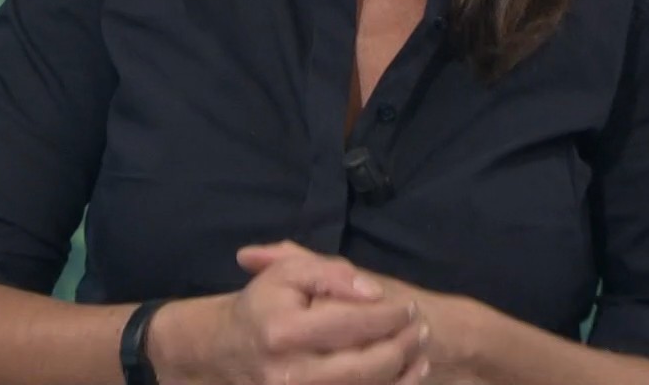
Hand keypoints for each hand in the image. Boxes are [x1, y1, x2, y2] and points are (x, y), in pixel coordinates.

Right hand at [238, 243, 473, 384]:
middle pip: (366, 366)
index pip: (352, 324)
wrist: (226, 349)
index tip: (409, 307)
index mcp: (283, 333)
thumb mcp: (288, 273)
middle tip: (421, 329)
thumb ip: (331, 274)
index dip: (389, 315)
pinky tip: (406, 375)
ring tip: (419, 350)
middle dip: (402, 347)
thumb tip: (374, 294)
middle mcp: (290, 375)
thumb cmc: (264, 306)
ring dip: (402, 373)